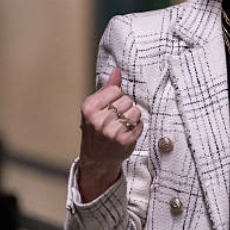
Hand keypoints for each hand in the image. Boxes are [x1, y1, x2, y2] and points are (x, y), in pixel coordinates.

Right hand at [78, 67, 142, 200]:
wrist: (96, 158)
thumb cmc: (95, 130)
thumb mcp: (95, 108)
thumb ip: (107, 88)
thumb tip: (116, 71)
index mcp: (90, 108)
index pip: (115, 90)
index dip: (116, 97)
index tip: (110, 106)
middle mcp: (99, 120)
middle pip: (127, 100)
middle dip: (125, 108)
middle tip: (116, 118)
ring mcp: (111, 132)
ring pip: (135, 112)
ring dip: (132, 117)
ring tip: (122, 125)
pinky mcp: (124, 141)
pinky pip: (140, 124)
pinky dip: (137, 127)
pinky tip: (127, 132)